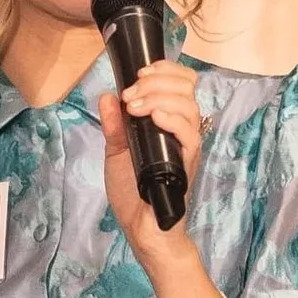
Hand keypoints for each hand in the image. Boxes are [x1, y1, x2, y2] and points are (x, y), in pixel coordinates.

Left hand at [99, 60, 204, 265]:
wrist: (142, 227)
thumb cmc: (133, 192)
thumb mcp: (116, 152)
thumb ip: (114, 125)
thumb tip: (108, 97)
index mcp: (168, 121)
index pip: (181, 82)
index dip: (165, 70)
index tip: (140, 72)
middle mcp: (182, 130)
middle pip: (186, 87)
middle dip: (156, 81)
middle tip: (131, 94)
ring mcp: (186, 145)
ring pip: (188, 106)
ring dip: (158, 97)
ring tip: (135, 106)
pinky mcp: (187, 162)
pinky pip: (190, 133)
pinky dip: (171, 119)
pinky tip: (153, 117)